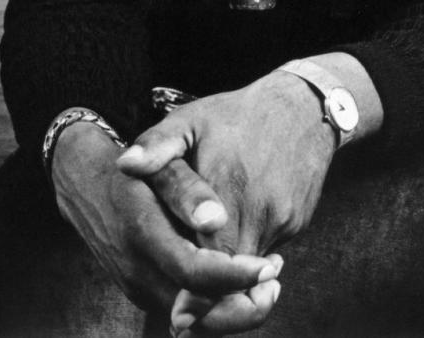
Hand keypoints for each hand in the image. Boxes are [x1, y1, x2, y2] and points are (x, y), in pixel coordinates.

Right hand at [51, 122, 280, 329]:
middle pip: (199, 314)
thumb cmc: (134, 166)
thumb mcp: (157, 159)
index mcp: (141, 231)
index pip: (193, 273)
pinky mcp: (143, 294)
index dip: (235, 275)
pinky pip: (186, 313)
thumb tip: (216, 218)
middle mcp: (138, 270)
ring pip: (195, 322)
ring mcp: (139, 288)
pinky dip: (218, 305)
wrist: (87, 184)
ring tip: (268, 280)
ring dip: (236, 310)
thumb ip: (184, 186)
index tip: (268, 266)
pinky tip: (241, 279)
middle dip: (245, 307)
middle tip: (276, 278)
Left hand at [118, 73, 335, 331]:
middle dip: (213, 298)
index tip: (178, 319)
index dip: (194, 294)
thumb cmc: (235, 114)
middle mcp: (257, 211)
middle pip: (234, 277)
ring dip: (231, 278)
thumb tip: (123, 165)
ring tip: (207, 286)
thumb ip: (156, 145)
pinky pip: (268, 249)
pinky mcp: (296, 222)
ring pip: (252, 268)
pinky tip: (232, 243)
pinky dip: (250, 255)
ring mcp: (282, 220)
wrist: (300, 107)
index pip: (209, 258)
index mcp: (225, 189)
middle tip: (186, 319)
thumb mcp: (190, 119)